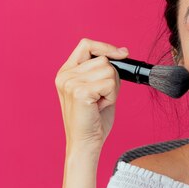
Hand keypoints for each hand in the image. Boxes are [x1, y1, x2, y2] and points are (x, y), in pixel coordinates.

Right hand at [55, 38, 129, 155]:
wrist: (86, 143)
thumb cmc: (94, 119)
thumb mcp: (97, 88)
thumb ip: (103, 70)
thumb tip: (122, 52)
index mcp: (66, 72)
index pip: (86, 45)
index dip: (106, 47)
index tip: (123, 53)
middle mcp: (65, 75)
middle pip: (103, 59)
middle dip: (112, 78)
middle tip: (102, 97)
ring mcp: (70, 82)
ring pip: (109, 71)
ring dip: (112, 89)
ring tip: (99, 103)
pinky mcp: (80, 91)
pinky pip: (110, 84)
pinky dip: (112, 97)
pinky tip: (99, 107)